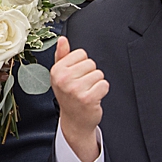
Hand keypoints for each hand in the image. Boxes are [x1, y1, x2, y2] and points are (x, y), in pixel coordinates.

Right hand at [50, 37, 106, 161]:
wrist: (74, 121)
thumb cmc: (69, 96)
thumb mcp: (61, 75)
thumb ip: (62, 55)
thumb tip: (62, 39)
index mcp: (57, 70)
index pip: (81, 54)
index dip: (82, 64)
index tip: (76, 76)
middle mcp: (63, 80)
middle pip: (91, 63)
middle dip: (90, 74)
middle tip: (82, 86)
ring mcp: (75, 90)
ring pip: (99, 74)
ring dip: (96, 83)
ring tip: (88, 92)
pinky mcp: (87, 99)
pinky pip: (104, 85)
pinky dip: (102, 91)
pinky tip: (94, 97)